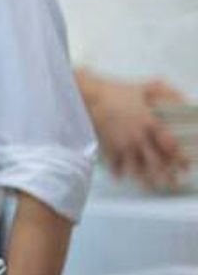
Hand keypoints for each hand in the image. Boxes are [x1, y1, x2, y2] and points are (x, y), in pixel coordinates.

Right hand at [81, 72, 188, 188]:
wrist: (89, 96)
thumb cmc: (118, 91)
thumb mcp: (146, 87)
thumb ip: (168, 93)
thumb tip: (186, 101)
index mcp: (150, 123)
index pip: (170, 146)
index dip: (180, 158)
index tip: (186, 166)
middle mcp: (138, 138)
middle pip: (155, 162)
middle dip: (166, 176)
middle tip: (173, 184)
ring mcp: (122, 144)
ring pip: (136, 168)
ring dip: (144, 180)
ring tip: (151, 187)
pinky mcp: (108, 147)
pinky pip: (114, 164)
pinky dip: (118, 173)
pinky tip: (121, 178)